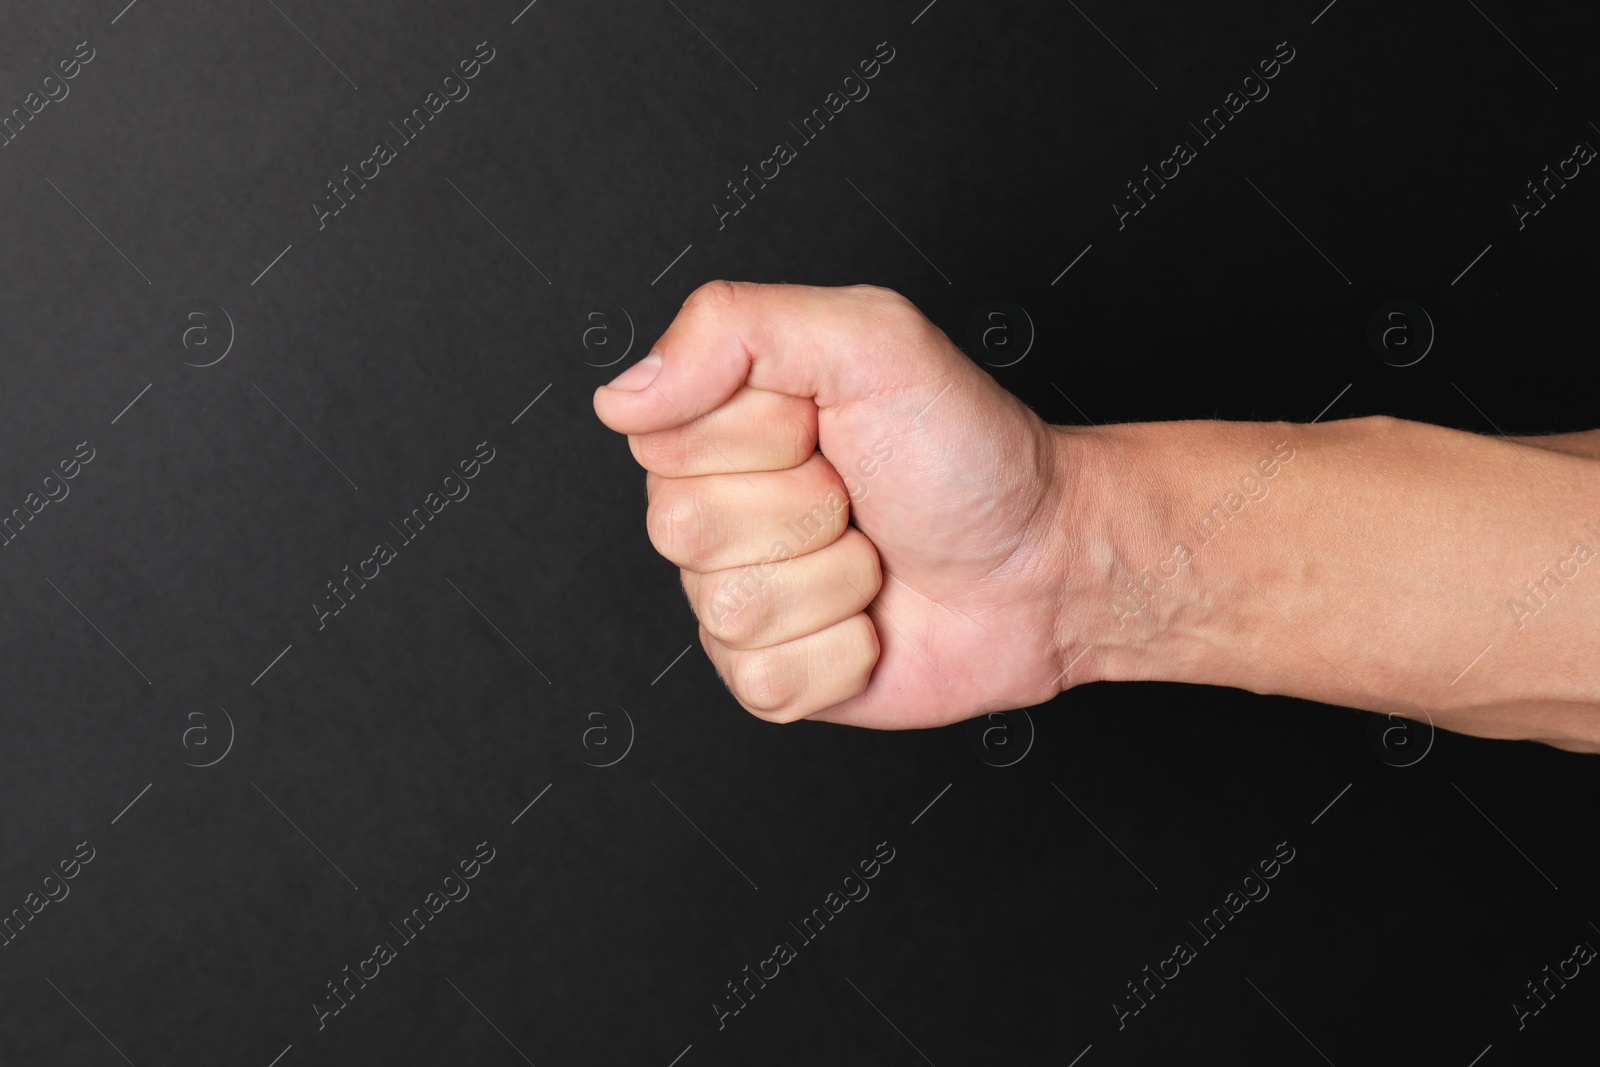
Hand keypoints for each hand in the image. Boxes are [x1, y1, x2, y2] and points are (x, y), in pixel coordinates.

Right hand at [592, 281, 1088, 727]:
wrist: (1048, 564)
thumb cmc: (973, 454)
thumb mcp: (871, 338)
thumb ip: (733, 328)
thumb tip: (622, 395)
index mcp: (726, 424)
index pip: (662, 438)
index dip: (759, 437)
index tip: (825, 426)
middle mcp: (722, 510)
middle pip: (683, 528)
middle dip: (803, 511)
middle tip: (858, 493)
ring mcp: (743, 595)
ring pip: (726, 608)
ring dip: (831, 581)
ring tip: (874, 552)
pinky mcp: (773, 676)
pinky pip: (762, 679)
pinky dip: (841, 653)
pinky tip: (873, 618)